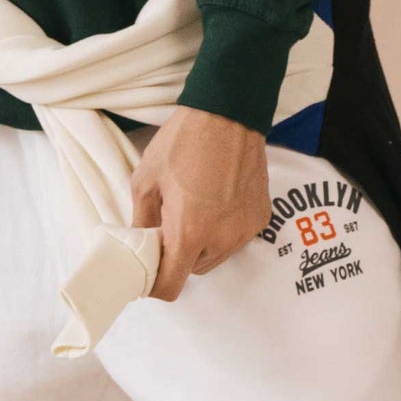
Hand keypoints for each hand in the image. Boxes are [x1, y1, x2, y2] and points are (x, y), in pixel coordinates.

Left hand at [129, 108, 270, 301]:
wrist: (229, 114)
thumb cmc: (183, 142)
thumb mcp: (146, 180)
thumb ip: (142, 219)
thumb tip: (140, 242)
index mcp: (188, 233)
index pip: (172, 285)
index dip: (156, 286)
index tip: (149, 273)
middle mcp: (221, 240)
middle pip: (194, 270)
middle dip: (179, 257)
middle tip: (168, 227)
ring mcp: (245, 231)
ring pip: (216, 256)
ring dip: (201, 244)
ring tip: (193, 210)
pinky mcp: (260, 218)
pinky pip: (236, 238)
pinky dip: (223, 230)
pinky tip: (215, 201)